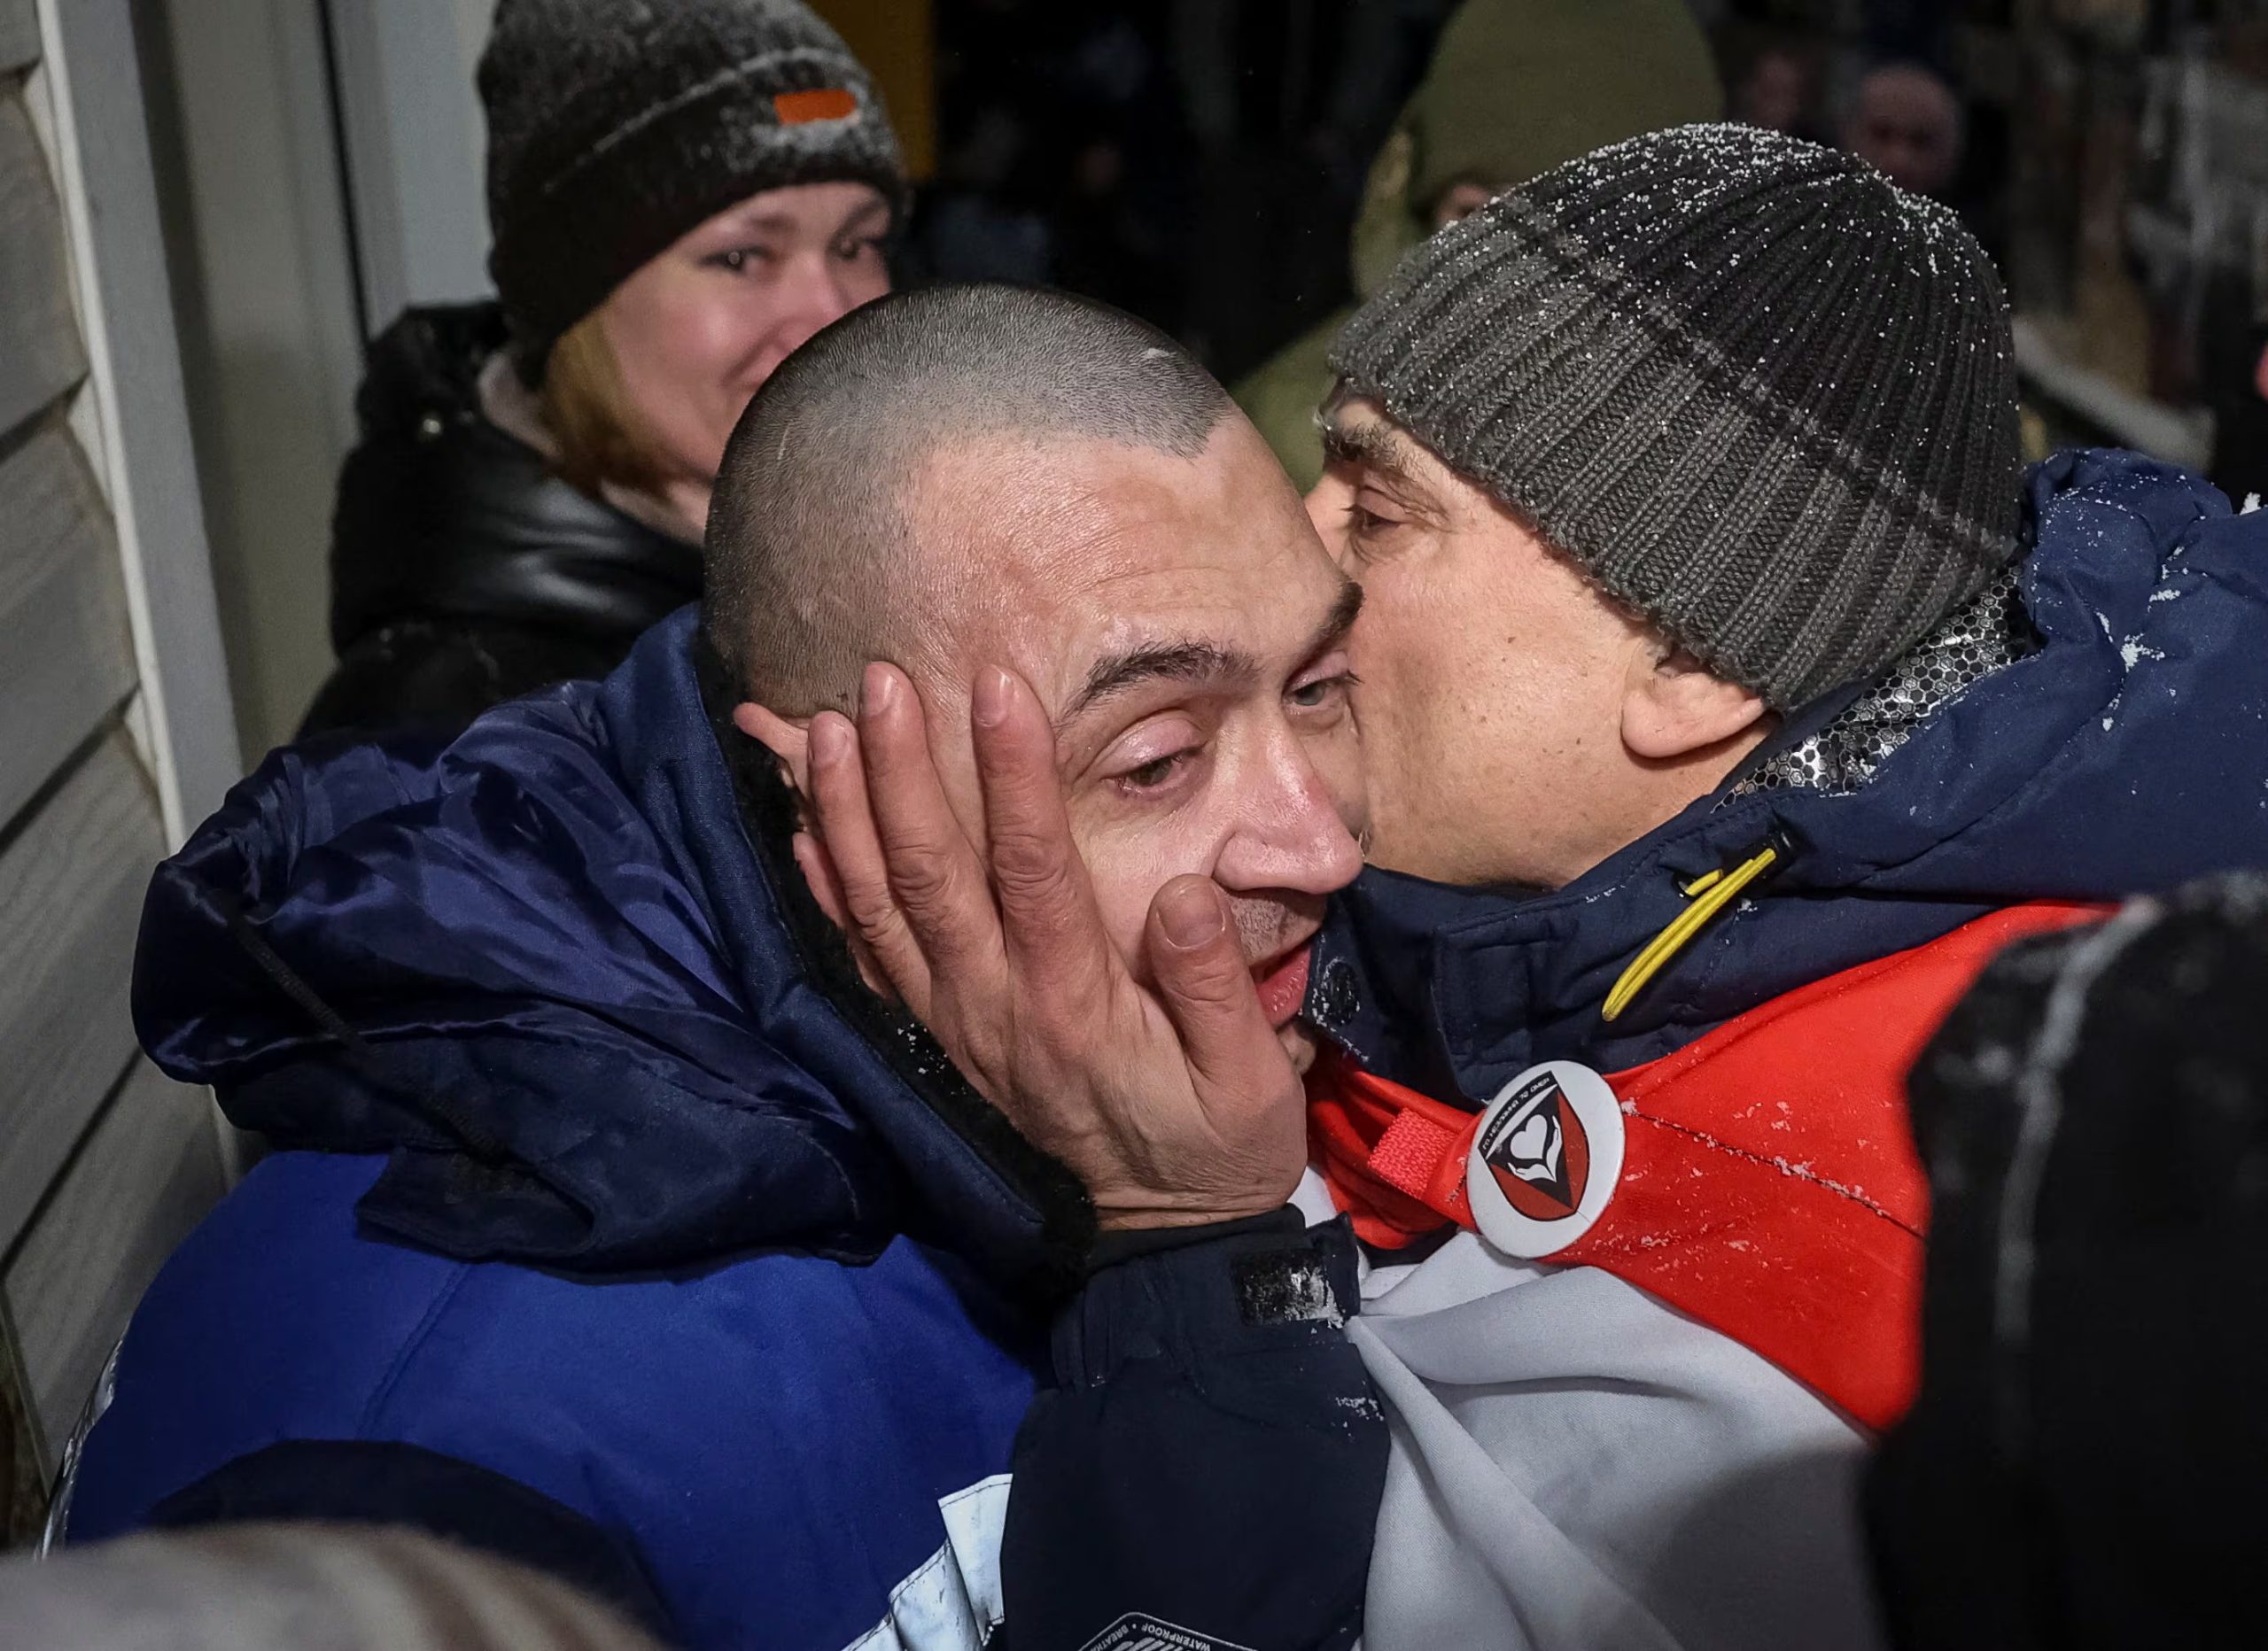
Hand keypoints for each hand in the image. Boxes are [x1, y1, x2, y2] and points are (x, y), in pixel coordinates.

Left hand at [799, 662, 1307, 1230]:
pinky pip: (864, 962)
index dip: (1013, 776)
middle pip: (932, 875)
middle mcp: (994, 1010)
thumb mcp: (1251, 1083)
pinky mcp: (934, 1045)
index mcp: (1075, 1007)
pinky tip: (802, 829)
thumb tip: (1188, 891)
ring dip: (846, 815)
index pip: (1034, 870)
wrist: (1162, 1251)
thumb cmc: (1217, 1150)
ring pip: (880, 909)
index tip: (999, 684)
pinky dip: (826, 894)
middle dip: (902, 770)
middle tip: (880, 678)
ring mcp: (953, 1028)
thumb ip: (1215, 987)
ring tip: (822, 725)